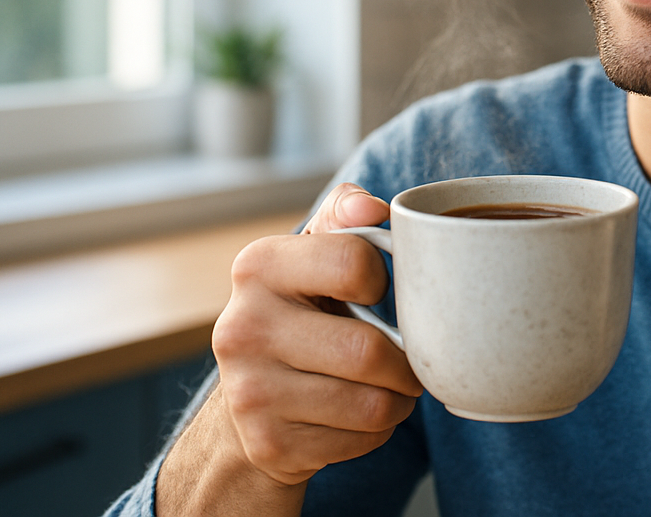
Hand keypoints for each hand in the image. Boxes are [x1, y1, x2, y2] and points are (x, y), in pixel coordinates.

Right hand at [157, 184, 424, 514]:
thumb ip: (345, 215)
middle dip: (406, 359)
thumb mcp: (316, 252)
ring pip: (372, 404)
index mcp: (259, 266)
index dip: (383, 278)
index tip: (377, 290)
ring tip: (387, 384)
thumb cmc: (305, 308)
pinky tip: (359, 412)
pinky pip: (361, 438)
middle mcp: (243, 328)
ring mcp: (250, 392)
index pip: (353, 262)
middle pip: (368, 351)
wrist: (253, 394)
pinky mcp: (268, 442)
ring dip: (398, 397)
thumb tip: (372, 207)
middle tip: (407, 356)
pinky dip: (377, 429)